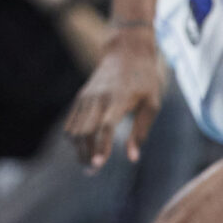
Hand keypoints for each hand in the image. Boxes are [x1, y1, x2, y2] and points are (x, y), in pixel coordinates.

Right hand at [64, 29, 161, 171]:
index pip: (105, 126)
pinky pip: (71, 122)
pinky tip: (83, 148)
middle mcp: (98, 98)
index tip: (98, 165)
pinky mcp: (80, 97)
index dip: (101, 146)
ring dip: (79, 149)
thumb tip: (132, 158)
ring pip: (74, 129)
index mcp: (118, 98)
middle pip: (85, 131)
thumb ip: (141, 131)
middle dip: (86, 154)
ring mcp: (86, 97)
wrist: (125, 50)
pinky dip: (73, 138)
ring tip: (88, 163)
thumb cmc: (144, 78)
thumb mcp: (152, 103)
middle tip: (92, 172)